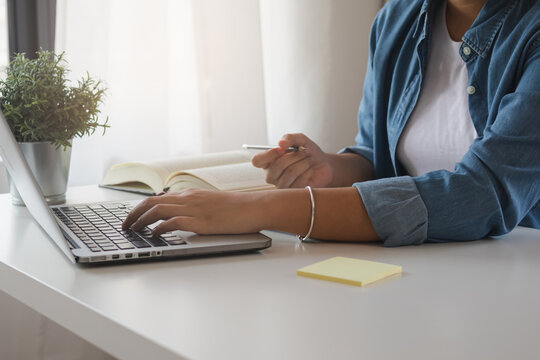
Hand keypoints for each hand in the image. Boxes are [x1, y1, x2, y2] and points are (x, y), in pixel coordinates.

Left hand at [122, 189, 262, 234]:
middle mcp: (189, 199)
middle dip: (134, 214)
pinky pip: (174, 222)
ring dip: (141, 220)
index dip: (140, 207)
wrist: (254, 207)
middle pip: (151, 202)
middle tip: (125, 225)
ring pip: (158, 210)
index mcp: (190, 194)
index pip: (157, 198)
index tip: (132, 216)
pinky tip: (154, 234)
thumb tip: (179, 215)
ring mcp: (194, 209)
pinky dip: (160, 227)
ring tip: (132, 230)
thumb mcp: (211, 204)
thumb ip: (195, 207)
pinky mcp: (201, 221)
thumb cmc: (237, 208)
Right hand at [251, 133, 332, 187]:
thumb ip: (290, 138)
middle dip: (294, 156)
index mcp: (268, 161)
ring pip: (289, 174)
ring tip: (308, 160)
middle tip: (305, 152)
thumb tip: (281, 143)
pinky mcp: (292, 193)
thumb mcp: (300, 140)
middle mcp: (271, 175)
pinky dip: (307, 172)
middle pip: (276, 167)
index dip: (269, 155)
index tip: (282, 149)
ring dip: (302, 163)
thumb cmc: (308, 152)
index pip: (257, 161)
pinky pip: (298, 183)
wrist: (323, 165)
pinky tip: (310, 170)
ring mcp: (281, 185)